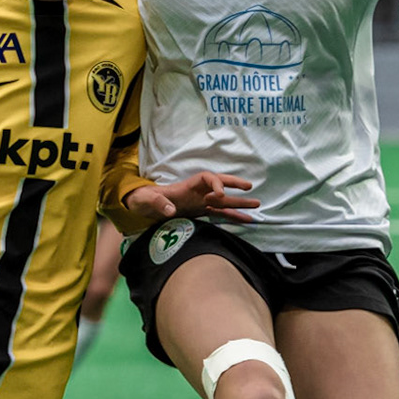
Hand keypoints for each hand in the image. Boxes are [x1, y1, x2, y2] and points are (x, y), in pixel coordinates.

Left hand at [124, 172, 259, 224]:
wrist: (141, 206)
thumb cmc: (142, 199)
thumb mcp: (145, 200)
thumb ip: (158, 203)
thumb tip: (172, 209)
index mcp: (186, 186)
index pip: (206, 178)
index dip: (215, 184)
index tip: (220, 195)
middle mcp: (197, 192)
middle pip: (219, 184)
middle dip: (234, 184)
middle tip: (249, 187)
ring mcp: (200, 202)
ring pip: (223, 200)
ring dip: (239, 203)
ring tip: (256, 205)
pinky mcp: (200, 212)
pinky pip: (220, 213)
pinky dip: (233, 217)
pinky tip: (246, 220)